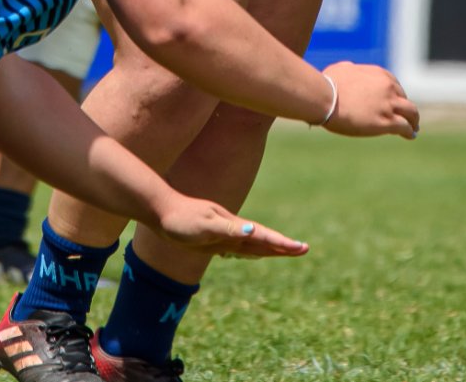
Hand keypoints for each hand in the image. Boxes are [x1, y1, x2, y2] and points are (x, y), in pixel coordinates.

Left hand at [151, 195, 307, 259]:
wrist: (160, 211)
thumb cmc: (182, 219)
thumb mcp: (206, 225)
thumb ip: (229, 229)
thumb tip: (253, 230)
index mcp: (234, 228)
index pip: (264, 238)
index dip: (282, 245)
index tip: (301, 248)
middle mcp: (232, 230)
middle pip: (263, 241)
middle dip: (282, 246)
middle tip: (304, 250)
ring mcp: (223, 234)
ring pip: (252, 245)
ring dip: (270, 248)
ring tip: (286, 251)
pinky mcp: (212, 240)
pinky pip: (238, 248)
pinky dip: (250, 252)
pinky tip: (251, 254)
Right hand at [320, 61, 420, 139]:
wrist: (325, 97)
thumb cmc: (328, 83)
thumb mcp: (342, 69)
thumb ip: (351, 69)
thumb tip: (349, 69)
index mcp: (379, 75)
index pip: (395, 86)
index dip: (396, 96)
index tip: (395, 103)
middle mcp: (388, 88)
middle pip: (405, 99)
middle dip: (406, 108)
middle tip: (408, 116)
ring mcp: (389, 105)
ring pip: (411, 113)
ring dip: (413, 121)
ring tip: (414, 128)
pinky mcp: (386, 122)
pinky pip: (404, 127)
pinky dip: (409, 132)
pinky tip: (410, 136)